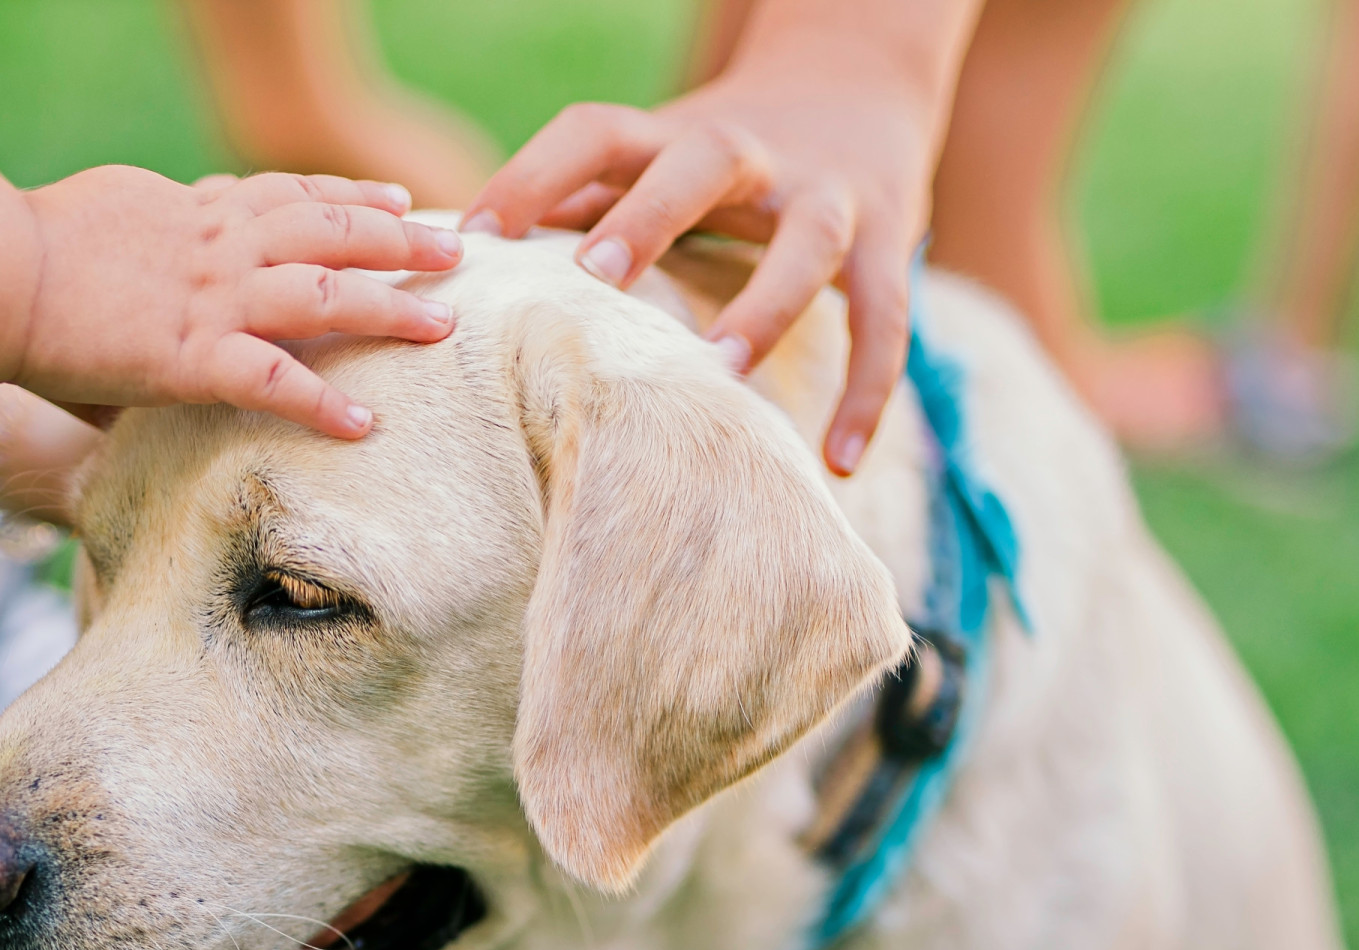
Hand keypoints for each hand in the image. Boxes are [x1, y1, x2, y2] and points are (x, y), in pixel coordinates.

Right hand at [16, 168, 462, 437]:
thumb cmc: (26, 249)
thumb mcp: (104, 216)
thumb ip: (147, 235)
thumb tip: (157, 266)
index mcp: (196, 211)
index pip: (291, 194)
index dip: (350, 198)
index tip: (396, 203)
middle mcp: (218, 246)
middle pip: (332, 230)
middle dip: (401, 240)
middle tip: (456, 252)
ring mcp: (212, 300)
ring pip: (328, 292)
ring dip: (392, 307)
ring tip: (443, 325)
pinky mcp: (191, 356)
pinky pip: (277, 382)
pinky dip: (324, 404)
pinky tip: (363, 425)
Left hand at [462, 61, 938, 474]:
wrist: (858, 79)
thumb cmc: (724, 148)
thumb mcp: (654, 157)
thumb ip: (580, 202)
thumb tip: (467, 264)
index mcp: (675, 133)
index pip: (594, 133)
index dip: (531, 176)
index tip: (475, 240)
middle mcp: (752, 152)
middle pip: (701, 162)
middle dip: (648, 216)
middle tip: (593, 277)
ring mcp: (828, 194)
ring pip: (807, 243)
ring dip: (765, 305)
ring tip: (722, 372)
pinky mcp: (891, 236)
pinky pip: (886, 316)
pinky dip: (869, 388)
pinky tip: (840, 460)